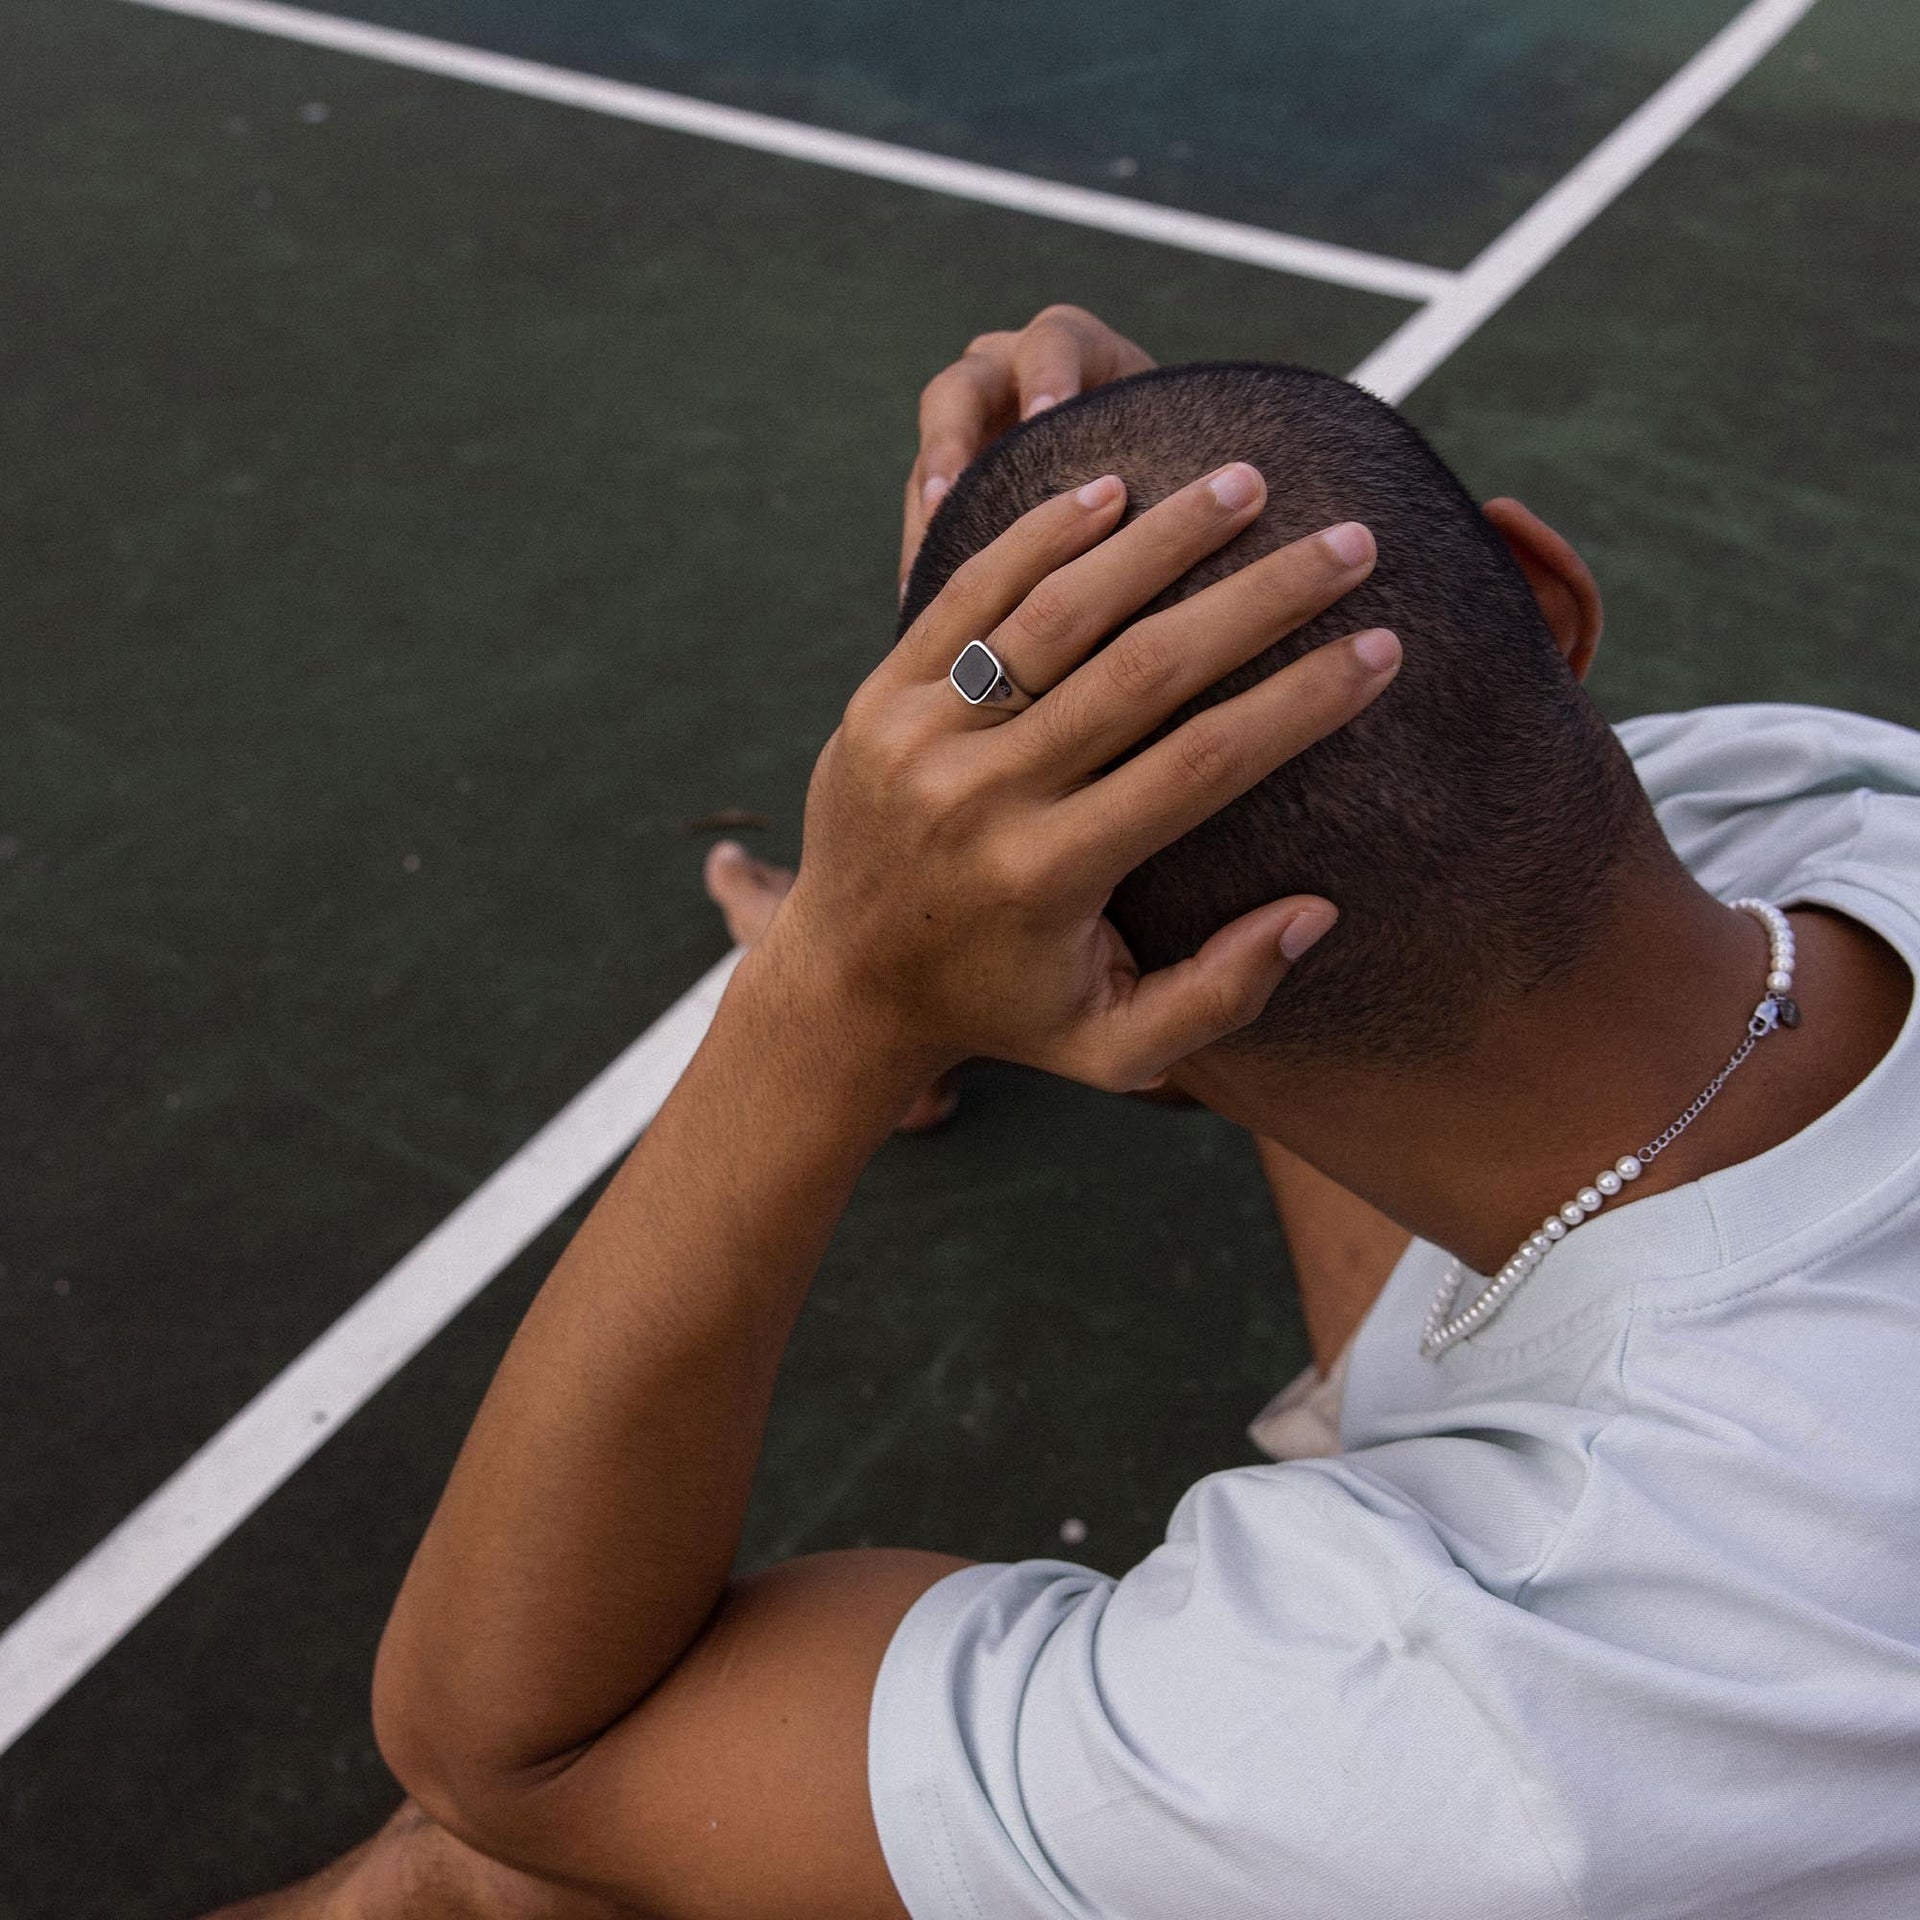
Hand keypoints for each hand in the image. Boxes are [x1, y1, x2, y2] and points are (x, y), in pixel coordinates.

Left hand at [761, 463, 1400, 1094]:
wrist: (843, 982)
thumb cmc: (1003, 1010)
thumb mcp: (1112, 1047)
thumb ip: (1219, 995)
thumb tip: (1316, 911)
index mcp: (1050, 876)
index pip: (1202, 764)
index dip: (1301, 701)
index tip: (1383, 648)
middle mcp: (983, 798)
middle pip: (1145, 670)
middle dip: (1261, 596)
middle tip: (1350, 540)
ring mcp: (921, 739)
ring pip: (1055, 612)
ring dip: (1159, 538)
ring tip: (1245, 482)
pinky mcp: (878, 697)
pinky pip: (967, 597)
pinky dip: (1041, 536)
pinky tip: (1115, 487)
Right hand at [901, 305, 1155, 583]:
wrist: (1137, 486)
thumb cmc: (1170, 462)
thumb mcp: (1165, 446)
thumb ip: (1166, 459)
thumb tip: (1217, 494)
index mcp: (1072, 348)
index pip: (1052, 346)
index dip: (1048, 380)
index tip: (1047, 419)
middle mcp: (1008, 372)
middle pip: (962, 388)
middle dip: (953, 442)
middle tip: (950, 495)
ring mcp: (969, 422)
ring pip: (932, 452)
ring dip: (929, 503)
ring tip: (927, 551)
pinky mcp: (947, 473)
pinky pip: (924, 506)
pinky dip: (926, 547)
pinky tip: (921, 595)